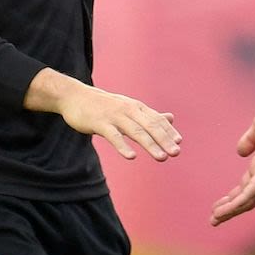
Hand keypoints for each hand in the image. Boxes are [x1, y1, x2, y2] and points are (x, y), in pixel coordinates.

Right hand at [26, 69, 180, 161]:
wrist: (75, 97)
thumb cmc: (104, 105)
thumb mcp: (129, 107)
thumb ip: (150, 115)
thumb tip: (171, 118)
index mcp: (137, 107)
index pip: (156, 119)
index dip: (168, 131)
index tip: (179, 143)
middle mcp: (129, 110)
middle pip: (150, 126)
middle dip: (164, 139)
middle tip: (176, 153)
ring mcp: (114, 116)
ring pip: (136, 131)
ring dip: (150, 145)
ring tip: (162, 157)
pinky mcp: (100, 123)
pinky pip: (113, 136)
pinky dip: (123, 146)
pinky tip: (132, 157)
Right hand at [211, 84, 254, 224]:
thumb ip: (249, 140)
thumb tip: (240, 152)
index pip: (244, 188)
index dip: (230, 199)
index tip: (215, 208)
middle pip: (246, 198)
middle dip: (229, 209)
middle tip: (213, 220)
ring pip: (250, 199)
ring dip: (232, 210)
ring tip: (216, 218)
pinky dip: (242, 199)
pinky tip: (230, 207)